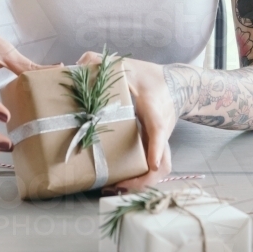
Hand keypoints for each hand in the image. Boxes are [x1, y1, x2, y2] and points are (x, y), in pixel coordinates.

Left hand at [75, 52, 174, 191]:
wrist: (176, 85)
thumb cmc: (148, 77)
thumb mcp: (126, 65)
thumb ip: (100, 62)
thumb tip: (76, 65)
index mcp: (154, 110)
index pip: (158, 129)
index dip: (156, 147)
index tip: (153, 164)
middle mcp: (161, 130)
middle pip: (163, 161)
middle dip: (144, 178)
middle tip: (119, 185)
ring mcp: (161, 142)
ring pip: (160, 169)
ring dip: (140, 184)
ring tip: (114, 189)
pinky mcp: (157, 147)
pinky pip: (152, 169)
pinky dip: (139, 179)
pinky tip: (118, 184)